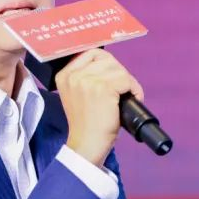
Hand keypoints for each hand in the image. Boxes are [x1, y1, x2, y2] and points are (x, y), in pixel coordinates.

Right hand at [57, 48, 143, 165]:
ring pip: (118, 69)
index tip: (112, 80)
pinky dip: (134, 90)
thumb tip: (111, 66)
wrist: (87, 145)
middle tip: (122, 91)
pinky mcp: (102, 88)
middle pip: (107, 59)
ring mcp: (86, 80)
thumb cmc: (87, 124)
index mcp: (64, 75)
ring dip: (128, 82)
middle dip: (119, 74)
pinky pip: (126, 80)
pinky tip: (132, 100)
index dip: (107, 65)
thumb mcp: (78, 95)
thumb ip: (86, 78)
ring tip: (127, 97)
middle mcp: (73, 75)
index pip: (91, 53)